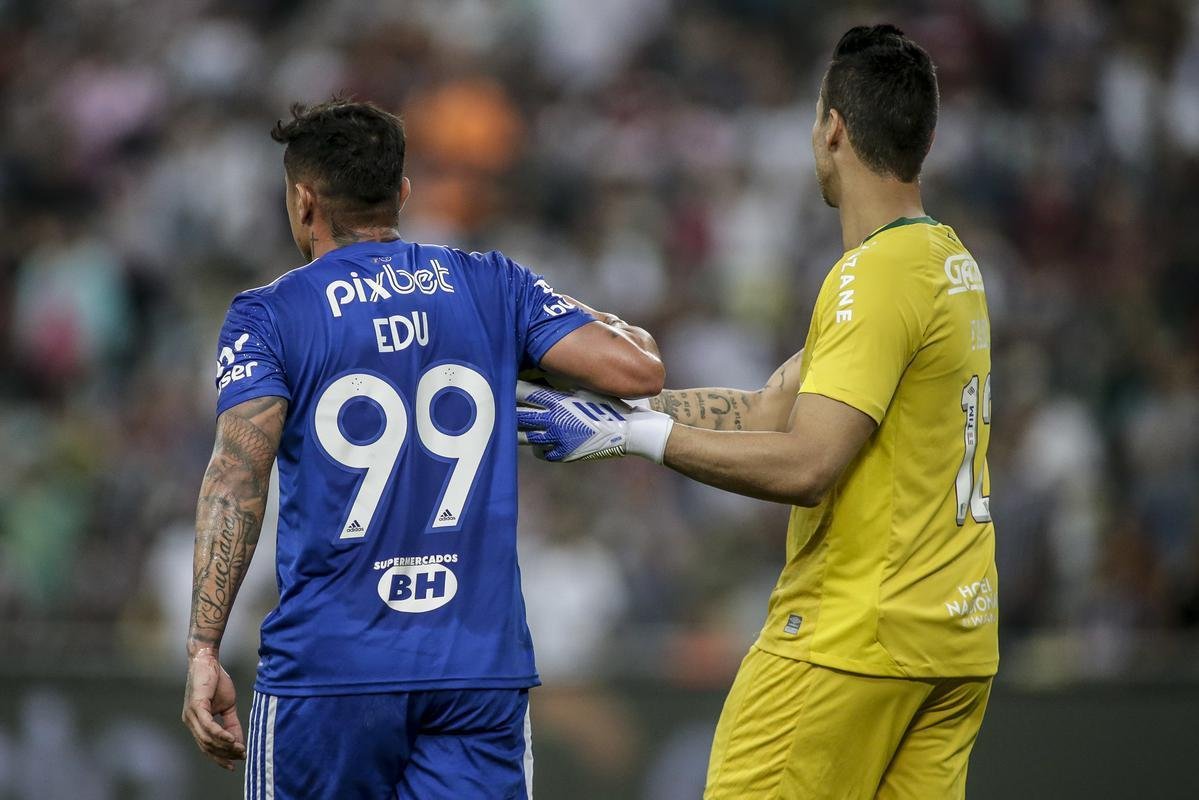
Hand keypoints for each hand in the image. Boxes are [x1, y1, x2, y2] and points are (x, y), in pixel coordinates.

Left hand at [182, 649, 245, 770]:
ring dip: (224, 746)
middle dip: (225, 754)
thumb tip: (238, 739)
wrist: (208, 660)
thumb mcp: (227, 705)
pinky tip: (231, 739)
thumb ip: (231, 722)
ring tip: (239, 748)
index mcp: (196, 722)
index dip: (220, 757)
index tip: (234, 764)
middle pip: (207, 746)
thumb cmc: (216, 680)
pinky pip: (208, 726)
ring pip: (207, 739)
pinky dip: (220, 734)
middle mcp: (190, 721)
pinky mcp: (196, 707)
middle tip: (241, 756)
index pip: (206, 746)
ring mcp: (191, 715)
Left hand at [516, 380, 672, 462]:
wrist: (630, 431)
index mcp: (557, 400)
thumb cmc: (610, 404)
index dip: (511, 387)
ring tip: (514, 425)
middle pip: (517, 416)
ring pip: (523, 437)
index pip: (522, 392)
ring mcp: (556, 440)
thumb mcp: (585, 387)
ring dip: (519, 430)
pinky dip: (539, 445)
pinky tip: (543, 440)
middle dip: (509, 410)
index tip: (503, 382)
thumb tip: (542, 374)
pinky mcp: (562, 455)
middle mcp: (552, 420)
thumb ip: (562, 384)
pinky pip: (540, 451)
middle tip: (503, 405)